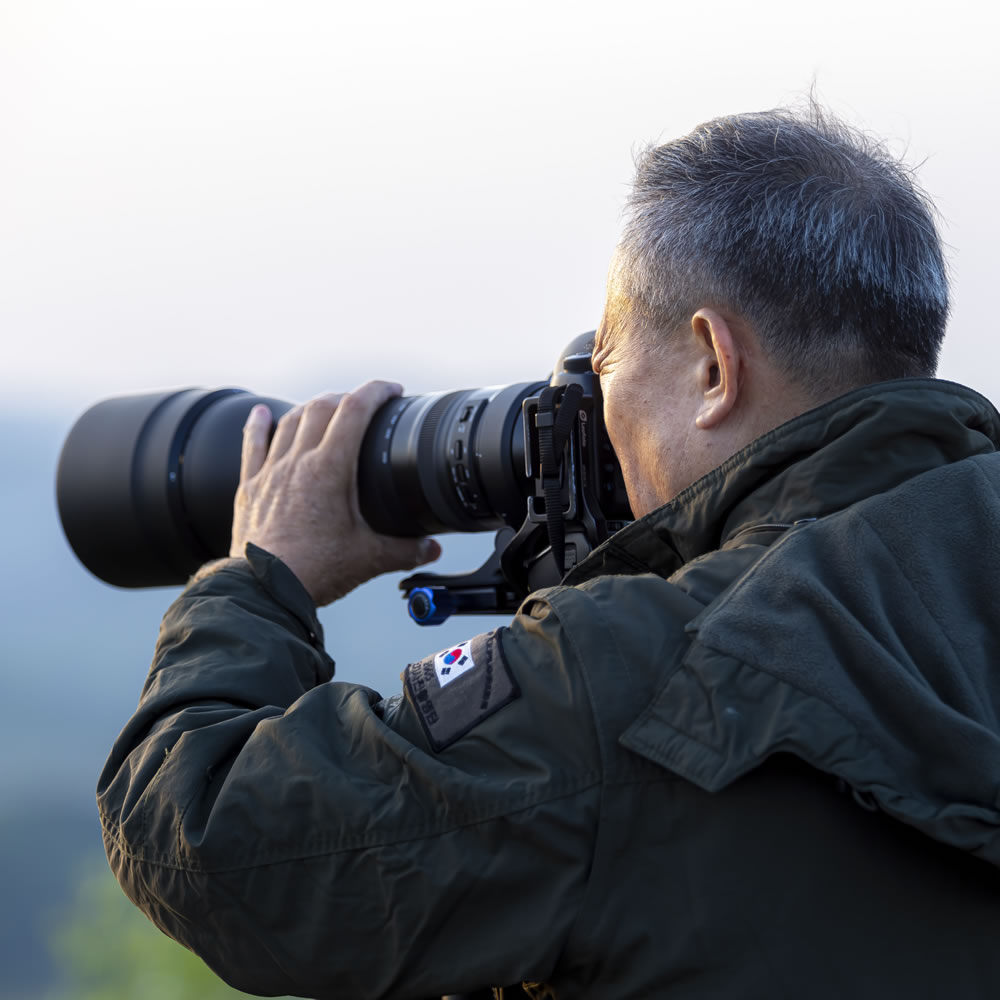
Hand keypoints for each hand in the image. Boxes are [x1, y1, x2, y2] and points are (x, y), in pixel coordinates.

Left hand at [230, 381, 440, 605]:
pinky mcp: (250, 487)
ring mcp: (271, 472)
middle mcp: (298, 462)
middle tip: (364, 404)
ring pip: (290, 420)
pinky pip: (253, 444)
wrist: (264, 590)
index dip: (376, 391)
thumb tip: (432, 549)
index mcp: (330, 468)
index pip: (355, 409)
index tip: (391, 390)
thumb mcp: (369, 559)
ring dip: (311, 408)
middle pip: (322, 407)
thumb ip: (406, 551)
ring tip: (326, 407)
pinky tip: (260, 414)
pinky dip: (258, 425)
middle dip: (347, 397)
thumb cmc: (315, 571)